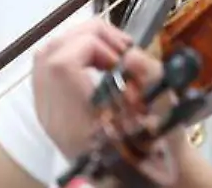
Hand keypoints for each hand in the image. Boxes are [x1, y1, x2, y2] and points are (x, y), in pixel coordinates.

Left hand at [31, 19, 168, 159]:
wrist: (145, 179)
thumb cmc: (159, 151)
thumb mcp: (166, 112)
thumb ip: (149, 75)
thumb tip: (129, 53)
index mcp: (79, 126)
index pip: (63, 64)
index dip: (94, 46)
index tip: (122, 58)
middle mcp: (55, 120)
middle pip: (49, 54)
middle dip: (87, 37)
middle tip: (119, 49)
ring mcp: (47, 116)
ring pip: (44, 58)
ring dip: (79, 43)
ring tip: (111, 54)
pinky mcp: (49, 112)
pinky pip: (47, 70)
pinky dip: (72, 55)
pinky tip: (98, 64)